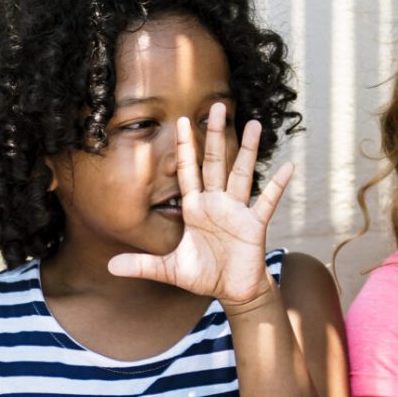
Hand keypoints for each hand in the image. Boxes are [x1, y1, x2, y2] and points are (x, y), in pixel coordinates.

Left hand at [107, 103, 293, 307]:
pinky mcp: (255, 225)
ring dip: (248, 150)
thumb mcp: (169, 269)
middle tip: (217, 106)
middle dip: (215, 135)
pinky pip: (268, 201)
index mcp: (195, 208)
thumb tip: (109, 268)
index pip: (188, 171)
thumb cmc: (203, 275)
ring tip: (254, 123)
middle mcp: (216, 203)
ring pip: (242, 174)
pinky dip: (277, 185)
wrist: (231, 290)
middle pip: (215, 163)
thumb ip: (141, 265)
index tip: (181, 121)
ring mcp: (237, 211)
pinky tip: (288, 166)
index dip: (185, 147)